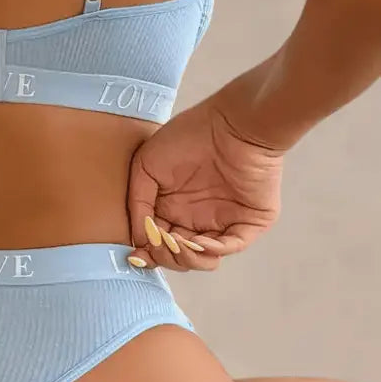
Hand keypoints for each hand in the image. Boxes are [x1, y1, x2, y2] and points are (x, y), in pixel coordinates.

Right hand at [126, 94, 284, 271]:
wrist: (231, 122)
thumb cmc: (187, 137)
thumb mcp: (146, 166)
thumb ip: (138, 204)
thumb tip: (139, 238)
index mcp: (172, 208)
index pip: (158, 242)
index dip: (147, 253)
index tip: (135, 256)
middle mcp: (196, 218)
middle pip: (178, 256)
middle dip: (165, 257)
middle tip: (159, 245)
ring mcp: (223, 221)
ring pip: (203, 258)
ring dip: (187, 259)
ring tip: (178, 242)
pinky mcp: (248, 221)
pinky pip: (231, 245)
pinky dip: (212, 251)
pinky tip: (197, 242)